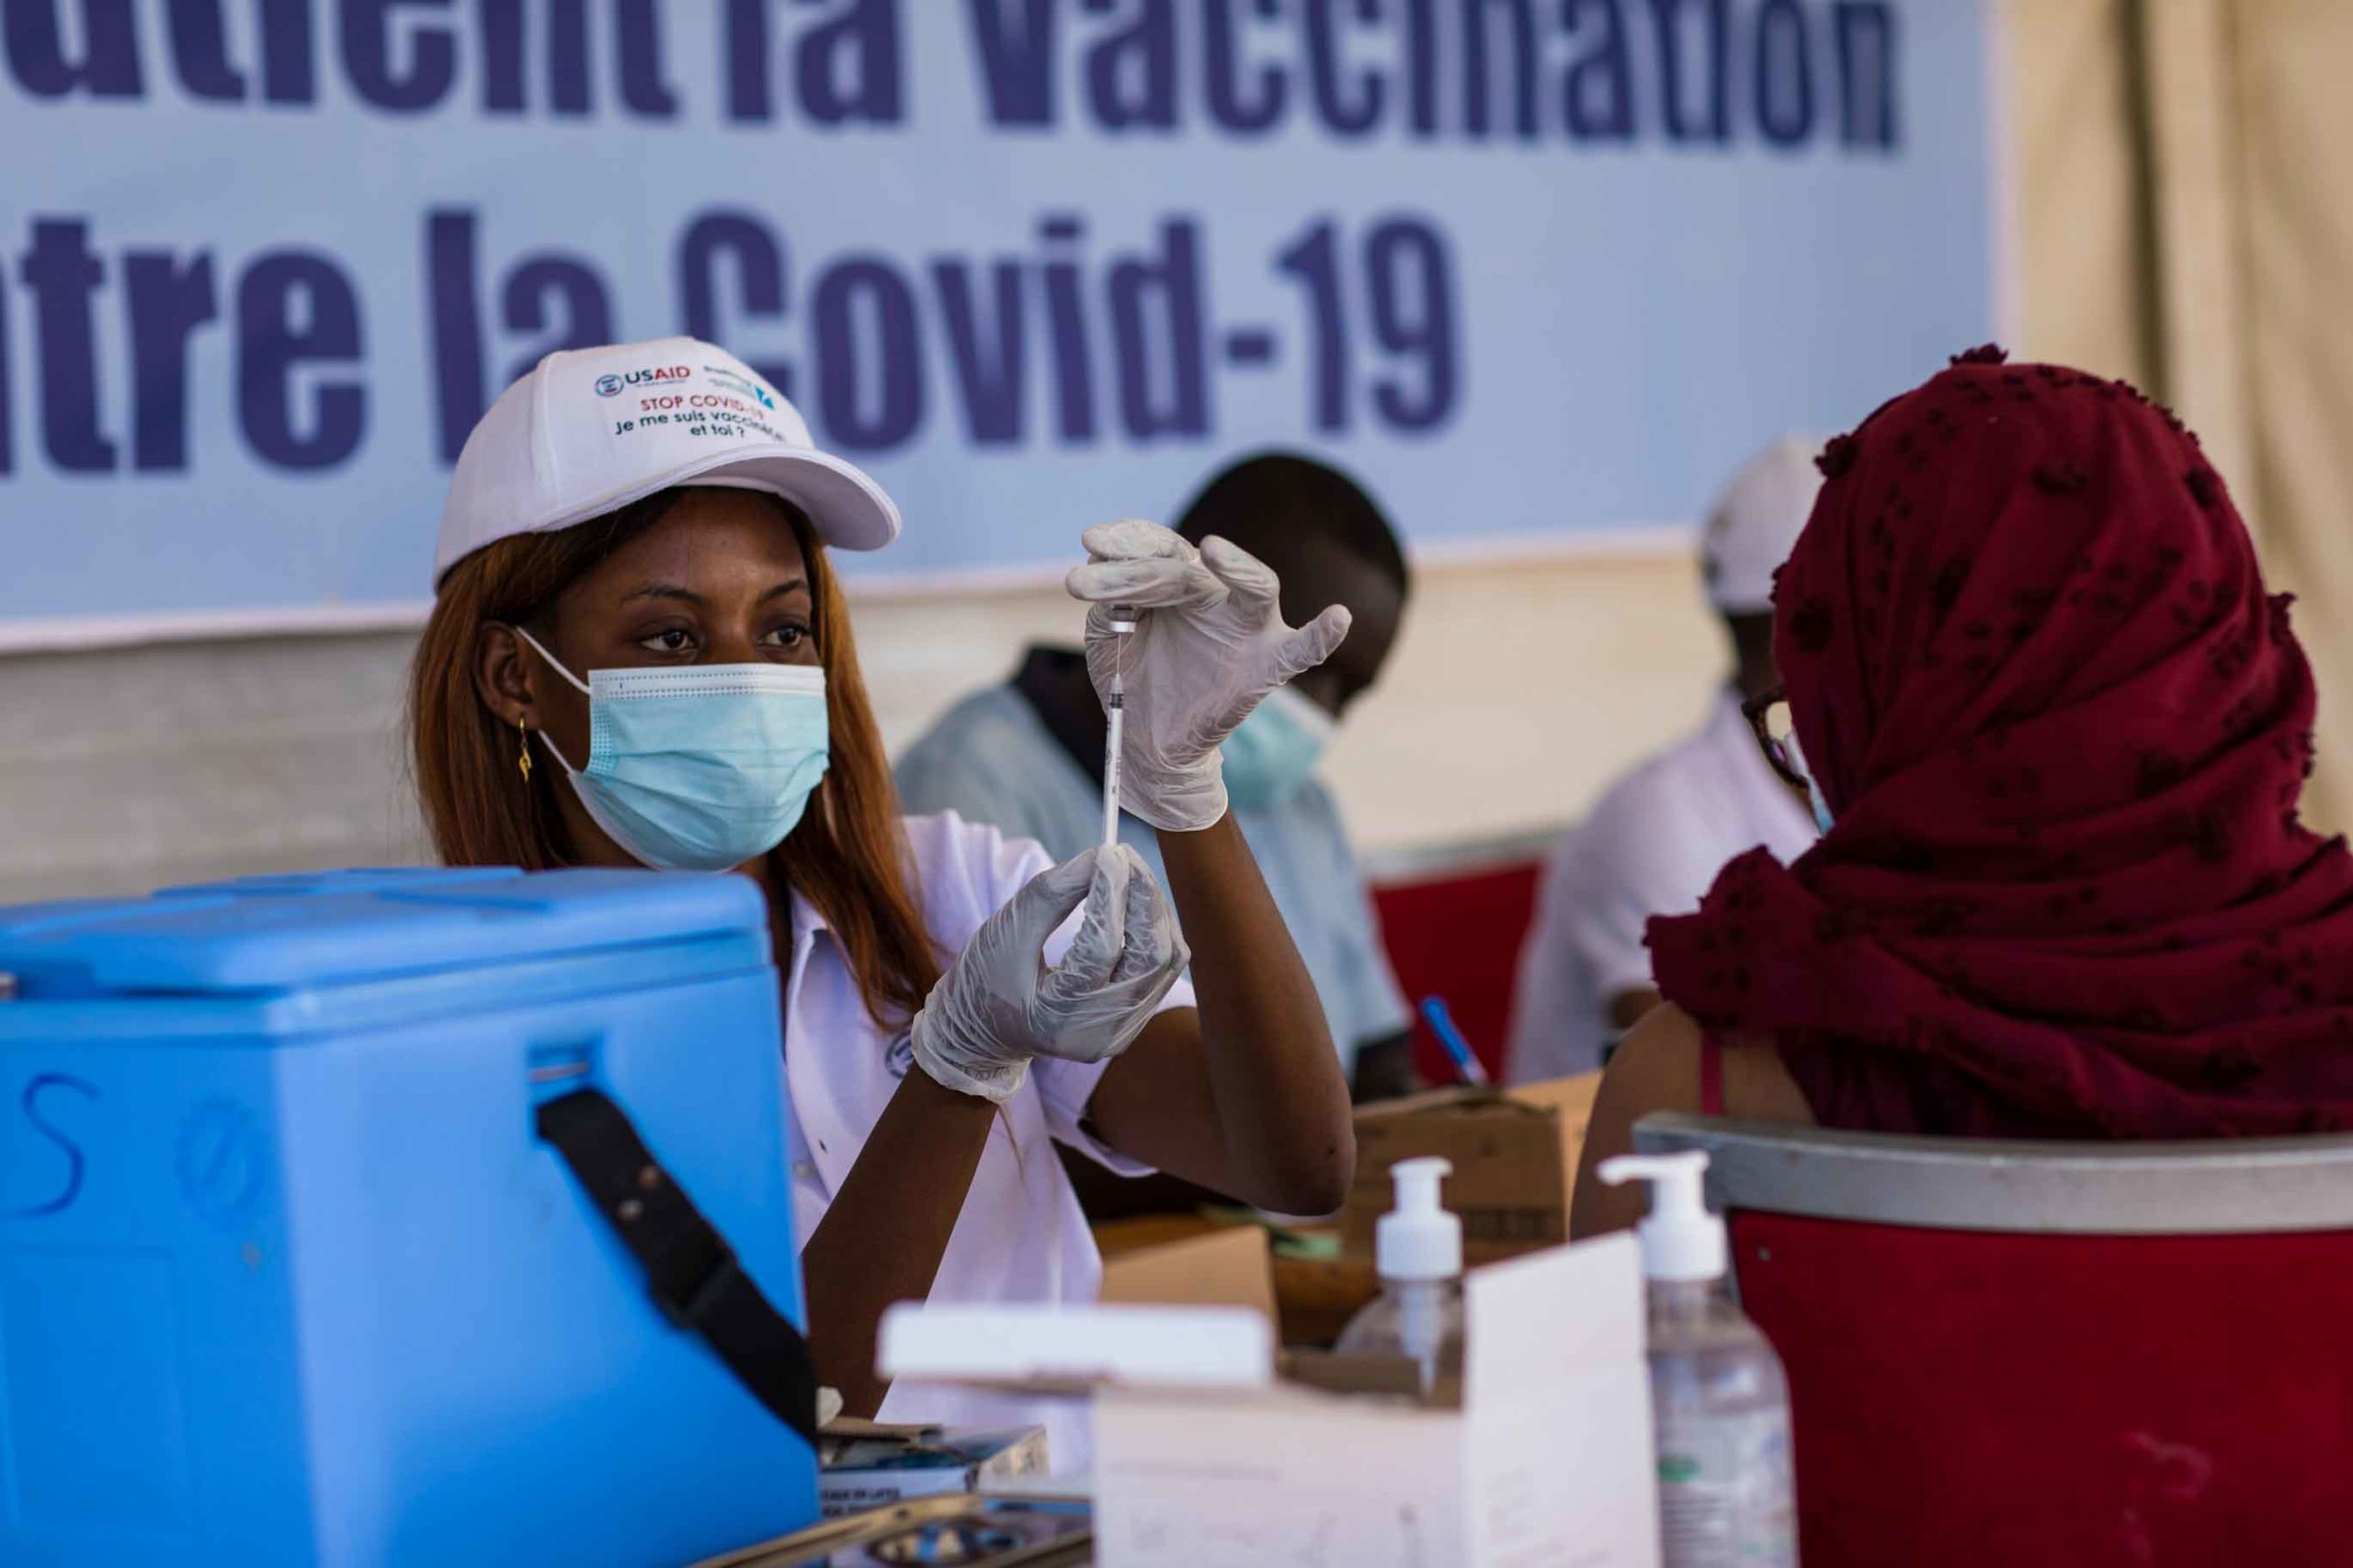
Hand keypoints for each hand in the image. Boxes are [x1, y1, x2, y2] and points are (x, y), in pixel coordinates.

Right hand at [909, 844, 1190, 1103]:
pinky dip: (1153, 928)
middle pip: (1151, 959)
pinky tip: (1134, 901)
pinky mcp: (1133, 1021)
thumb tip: (1100, 856)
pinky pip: (1161, 968)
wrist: (987, 1031)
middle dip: (1145, 900)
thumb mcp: (1007, 932)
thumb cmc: (987, 978)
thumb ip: (1051, 894)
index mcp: (1056, 1019)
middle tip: (1125, 855)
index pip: (1101, 950)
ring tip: (1130, 872)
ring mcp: (1121, 1032)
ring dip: (1154, 910)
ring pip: (1165, 961)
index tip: (1107, 852)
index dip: (1110, 896)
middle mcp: (1099, 1035)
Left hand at [1065, 520, 1352, 831]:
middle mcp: (1220, 596)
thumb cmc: (1133, 678)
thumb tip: (1104, 562)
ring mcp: (1249, 629)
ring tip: (1212, 548)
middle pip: (1191, 568)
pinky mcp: (1268, 668)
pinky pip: (1305, 651)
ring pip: (1259, 586)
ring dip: (1239, 566)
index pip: (1161, 548)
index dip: (1127, 542)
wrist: (1146, 742)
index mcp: (1182, 581)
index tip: (1088, 542)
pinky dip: (1325, 635)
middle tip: (1084, 586)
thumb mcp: (1109, 634)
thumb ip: (1110, 601)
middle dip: (1137, 572)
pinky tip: (1338, 618)